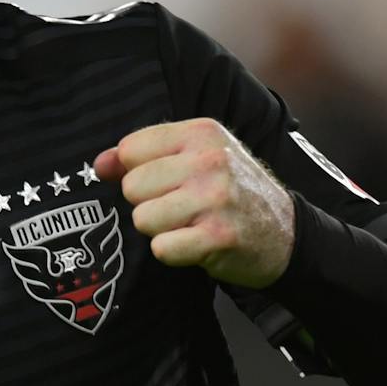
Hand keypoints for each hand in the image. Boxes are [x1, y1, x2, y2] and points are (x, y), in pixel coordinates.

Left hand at [94, 119, 295, 288]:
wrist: (287, 234)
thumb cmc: (233, 193)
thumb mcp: (196, 159)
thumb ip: (145, 156)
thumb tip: (100, 164)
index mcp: (202, 133)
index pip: (131, 149)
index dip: (138, 172)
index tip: (164, 182)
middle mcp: (210, 160)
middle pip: (132, 187)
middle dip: (149, 204)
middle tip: (181, 208)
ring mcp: (216, 198)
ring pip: (142, 219)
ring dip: (161, 230)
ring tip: (189, 225)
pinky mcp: (218, 237)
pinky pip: (161, 248)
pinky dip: (172, 252)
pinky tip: (195, 244)